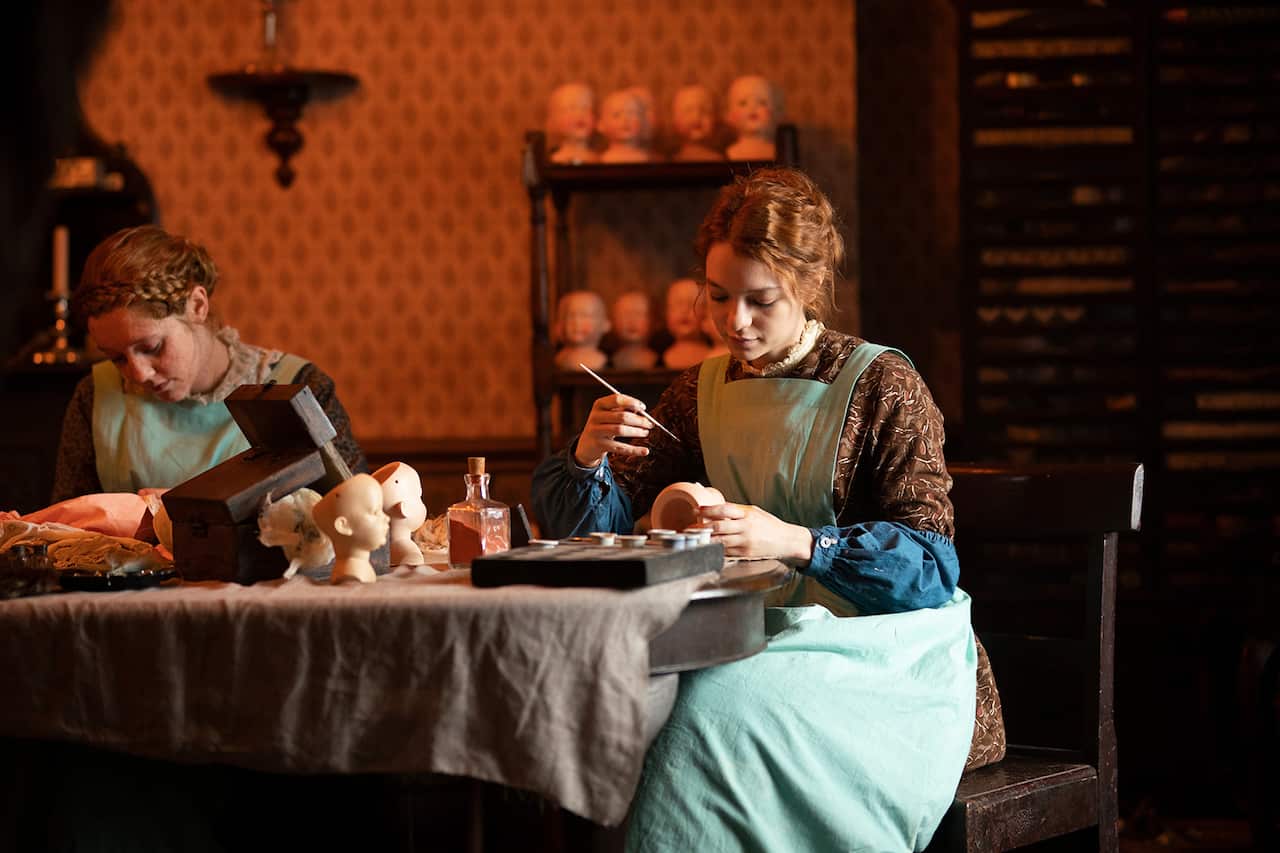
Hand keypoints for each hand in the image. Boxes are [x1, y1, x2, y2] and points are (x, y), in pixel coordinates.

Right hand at [573, 393, 651, 467]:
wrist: (586, 444)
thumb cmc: (602, 425)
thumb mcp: (608, 414)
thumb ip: (622, 409)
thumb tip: (641, 410)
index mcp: (599, 405)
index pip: (616, 399)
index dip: (632, 402)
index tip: (643, 407)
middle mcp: (595, 417)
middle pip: (621, 416)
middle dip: (639, 420)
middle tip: (650, 424)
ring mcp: (596, 431)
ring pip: (620, 430)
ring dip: (637, 432)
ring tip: (646, 432)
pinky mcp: (599, 445)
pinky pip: (620, 448)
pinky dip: (634, 450)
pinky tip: (645, 451)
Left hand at [697, 502, 813, 562]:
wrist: (786, 541)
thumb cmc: (769, 525)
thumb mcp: (754, 512)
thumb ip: (736, 510)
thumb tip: (716, 507)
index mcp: (747, 515)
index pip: (723, 510)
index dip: (708, 510)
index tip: (697, 510)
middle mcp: (746, 528)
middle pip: (718, 527)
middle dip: (702, 527)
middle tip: (691, 527)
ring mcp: (745, 542)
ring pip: (720, 541)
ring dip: (706, 540)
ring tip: (697, 537)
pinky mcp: (745, 554)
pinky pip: (726, 552)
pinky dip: (716, 549)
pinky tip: (710, 546)